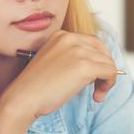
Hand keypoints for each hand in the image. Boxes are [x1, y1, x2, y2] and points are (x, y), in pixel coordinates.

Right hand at [4, 30, 119, 120]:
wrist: (22, 98)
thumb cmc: (35, 87)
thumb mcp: (54, 63)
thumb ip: (73, 59)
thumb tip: (101, 68)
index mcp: (61, 35)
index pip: (92, 43)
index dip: (98, 60)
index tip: (94, 77)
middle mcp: (70, 38)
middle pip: (102, 52)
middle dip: (105, 70)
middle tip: (98, 88)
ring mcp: (78, 51)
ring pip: (109, 63)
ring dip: (106, 81)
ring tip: (97, 95)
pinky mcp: (85, 66)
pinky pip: (111, 72)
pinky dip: (109, 84)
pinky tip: (98, 96)